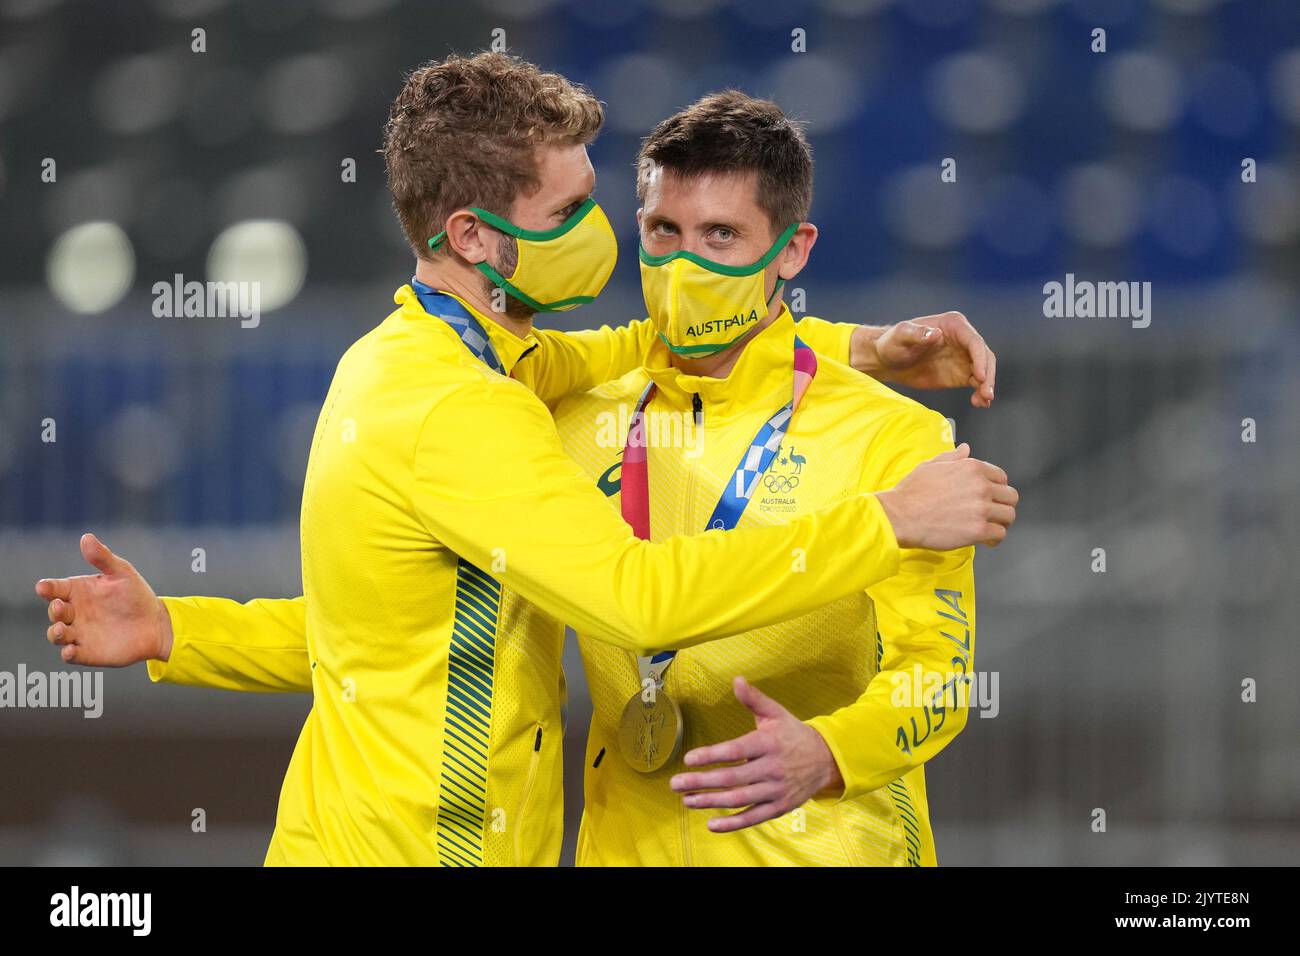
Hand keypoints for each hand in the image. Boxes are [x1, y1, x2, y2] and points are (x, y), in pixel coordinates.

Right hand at [35, 533, 171, 665]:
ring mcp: (78, 633)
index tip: (44, 587)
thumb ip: (103, 557)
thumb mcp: (122, 573)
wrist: (155, 623)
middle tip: (60, 606)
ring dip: (55, 633)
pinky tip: (70, 651)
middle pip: (54, 612)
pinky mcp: (87, 652)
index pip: (54, 589)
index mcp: (77, 591)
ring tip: (62, 629)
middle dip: (53, 610)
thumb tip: (86, 537)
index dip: (47, 588)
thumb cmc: (135, 595)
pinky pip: (71, 655)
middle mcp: (73, 613)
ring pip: (57, 635)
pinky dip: (67, 654)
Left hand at [670, 676, 842, 832]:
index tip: (688, 759)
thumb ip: (754, 699)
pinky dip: (732, 824)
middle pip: (732, 778)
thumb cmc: (793, 734)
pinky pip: (753, 818)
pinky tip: (711, 824)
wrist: (826, 759)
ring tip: (686, 800)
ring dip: (710, 801)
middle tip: (676, 783)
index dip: (711, 755)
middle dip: (701, 782)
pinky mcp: (779, 807)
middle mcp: (771, 768)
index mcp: (768, 743)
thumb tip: (736, 680)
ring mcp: (775, 790)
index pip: (735, 751)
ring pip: (739, 799)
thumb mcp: (776, 713)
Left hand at [853, 312, 996, 406]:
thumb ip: (917, 333)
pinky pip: (975, 383)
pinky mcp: (959, 374)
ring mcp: (963, 357)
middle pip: (984, 357)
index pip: (974, 342)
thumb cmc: (892, 343)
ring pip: (983, 371)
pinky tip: (979, 403)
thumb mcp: (901, 336)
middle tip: (986, 393)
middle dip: (988, 375)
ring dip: (986, 386)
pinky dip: (979, 393)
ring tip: (983, 401)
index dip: (980, 358)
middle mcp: (962, 339)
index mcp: (953, 325)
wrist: (888, 360)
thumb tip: (936, 334)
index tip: (979, 376)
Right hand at [875, 444, 1017, 550]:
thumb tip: (966, 449)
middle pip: (1010, 496)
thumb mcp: (930, 466)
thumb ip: (952, 458)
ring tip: (993, 528)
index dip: (997, 488)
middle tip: (994, 514)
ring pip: (1009, 515)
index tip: (992, 497)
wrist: (899, 515)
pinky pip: (1000, 533)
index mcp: (971, 468)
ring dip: (1002, 522)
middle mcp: (981, 486)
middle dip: (1003, 505)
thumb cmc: (910, 492)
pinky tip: (988, 540)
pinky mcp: (978, 529)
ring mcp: (981, 508)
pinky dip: (996, 538)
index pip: (1001, 477)